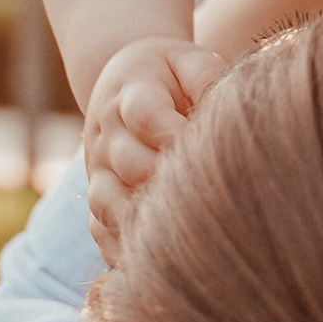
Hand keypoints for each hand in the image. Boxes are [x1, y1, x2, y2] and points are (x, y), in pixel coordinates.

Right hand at [84, 35, 227, 256]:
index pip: (145, 115)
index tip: (208, 150)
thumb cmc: (170, 75)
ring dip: (143, 219)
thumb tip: (226, 108)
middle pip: (129, 163)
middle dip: (168, 182)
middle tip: (212, 198)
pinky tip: (156, 260)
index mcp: (132, 92)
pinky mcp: (96, 194)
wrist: (122, 81)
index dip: (175, 135)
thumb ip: (206, 76)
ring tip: (185, 232)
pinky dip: (122, 247)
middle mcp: (107, 132)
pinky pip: (99, 229)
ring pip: (107, 201)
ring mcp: (97, 167)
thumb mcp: (188, 61)